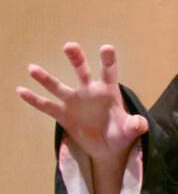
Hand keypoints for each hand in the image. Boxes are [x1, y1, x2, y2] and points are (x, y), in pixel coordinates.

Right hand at [16, 42, 147, 160]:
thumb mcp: (130, 130)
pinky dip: (34, 100)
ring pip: (59, 87)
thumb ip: (135, 125)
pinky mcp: (64, 115)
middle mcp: (90, 92)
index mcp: (109, 91)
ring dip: (45, 78)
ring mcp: (75, 102)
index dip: (108, 60)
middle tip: (70, 46)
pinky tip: (21, 90)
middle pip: (82, 71)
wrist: (109, 148)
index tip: (106, 48)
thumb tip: (139, 123)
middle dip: (76, 58)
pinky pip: (47, 106)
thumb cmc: (122, 133)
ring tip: (32, 68)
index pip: (109, 73)